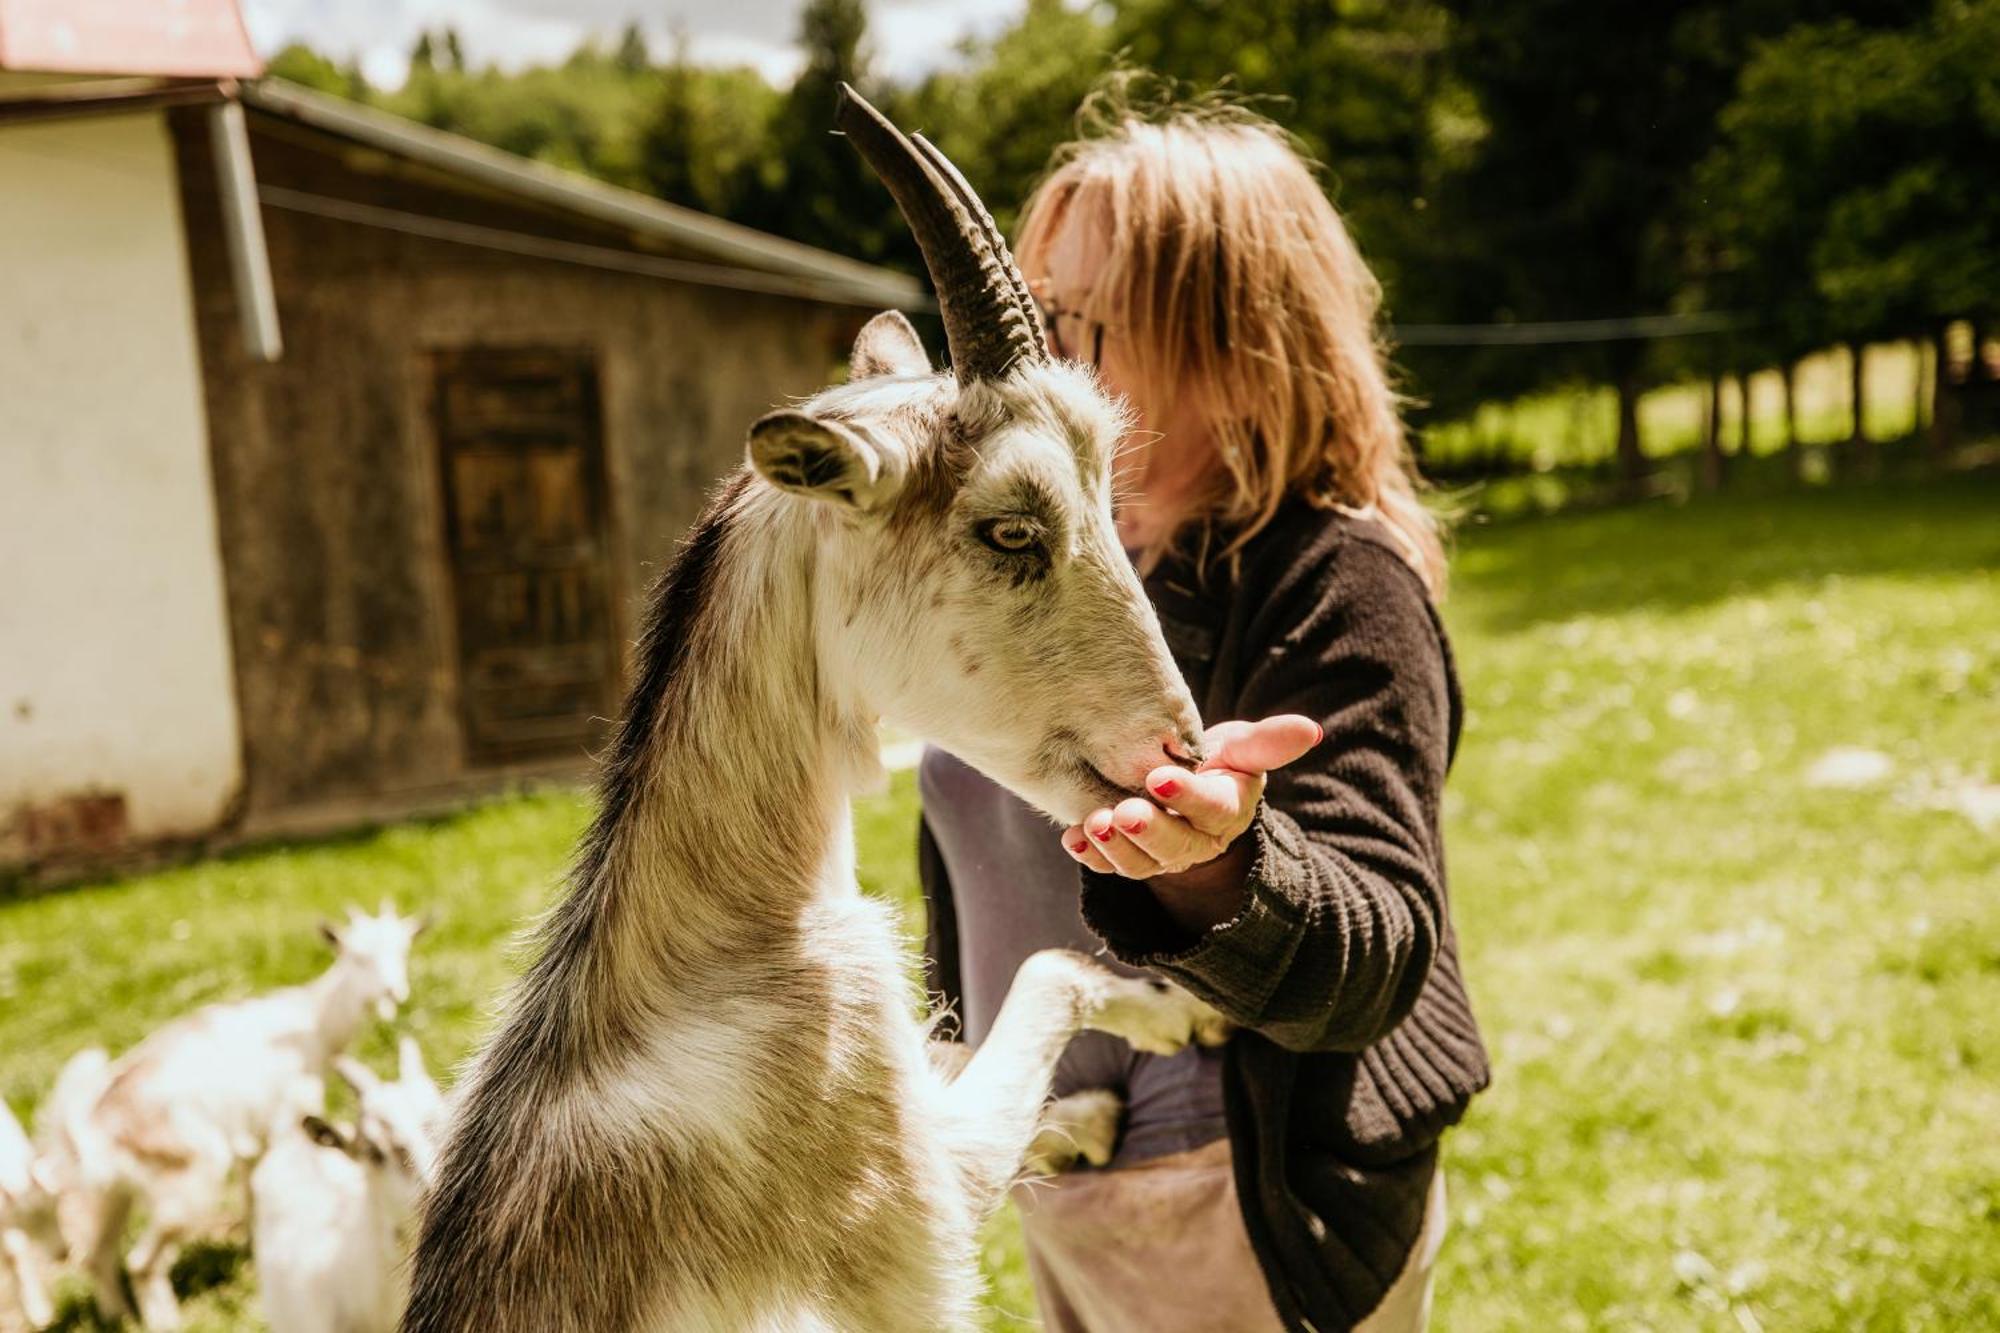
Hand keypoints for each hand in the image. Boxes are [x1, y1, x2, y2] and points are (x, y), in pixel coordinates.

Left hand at [1061, 715, 1323, 882]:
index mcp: (1227, 811)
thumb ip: (1268, 742)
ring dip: (1115, 848)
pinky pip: (1110, 867)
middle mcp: (1196, 842)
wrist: (1187, 788)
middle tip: (1125, 813)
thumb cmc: (1218, 762)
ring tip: (1093, 824)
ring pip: (1141, 863)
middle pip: (1175, 845)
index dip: (1188, 797)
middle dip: (1149, 831)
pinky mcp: (1131, 860)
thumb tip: (1311, 730)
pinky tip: (1071, 839)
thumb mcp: (1241, 748)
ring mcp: (1162, 857)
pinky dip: (1090, 857)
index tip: (1160, 777)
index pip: (1212, 809)